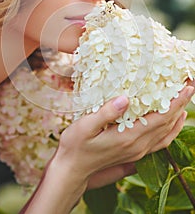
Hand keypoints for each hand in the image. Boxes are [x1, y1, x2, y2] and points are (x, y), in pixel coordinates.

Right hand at [55, 80, 194, 187]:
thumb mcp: (85, 126)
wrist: (73, 169)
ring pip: (166, 134)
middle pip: (167, 125)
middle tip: (190, 86)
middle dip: (181, 104)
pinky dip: (171, 130)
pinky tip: (173, 122)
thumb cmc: (75, 146)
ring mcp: (138, 152)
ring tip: (185, 100)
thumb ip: (105, 112)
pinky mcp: (135, 154)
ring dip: (178, 117)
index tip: (187, 87)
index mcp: (128, 137)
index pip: (160, 118)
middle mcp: (137, 146)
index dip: (175, 102)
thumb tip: (125, 98)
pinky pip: (161, 142)